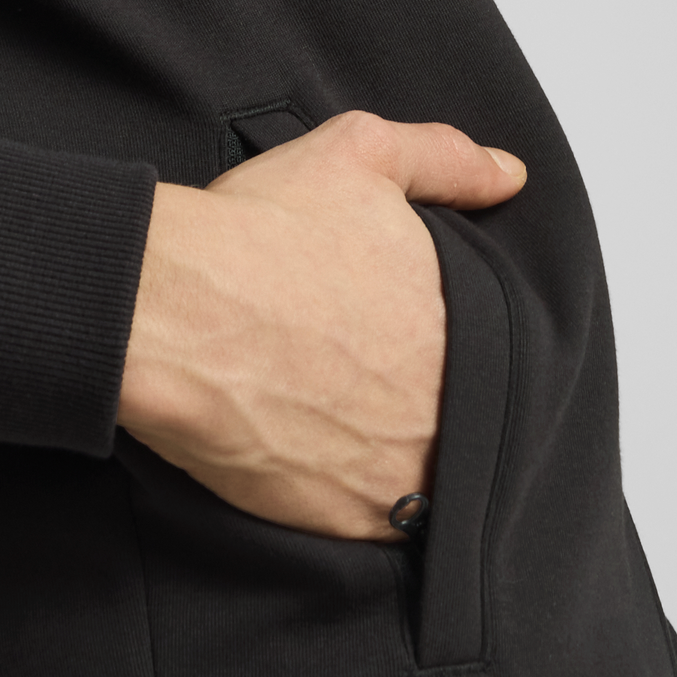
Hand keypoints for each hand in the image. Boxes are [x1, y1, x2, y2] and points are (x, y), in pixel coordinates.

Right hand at [117, 112, 525, 539]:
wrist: (169, 308)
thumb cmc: (254, 235)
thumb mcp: (358, 154)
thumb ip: (443, 159)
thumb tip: (507, 176)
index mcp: (464, 325)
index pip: (485, 346)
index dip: (436, 338)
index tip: (392, 328)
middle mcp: (448, 407)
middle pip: (454, 411)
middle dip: (414, 395)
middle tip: (359, 372)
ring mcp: (402, 473)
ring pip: (417, 474)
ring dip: (387, 452)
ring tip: (334, 419)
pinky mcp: (345, 520)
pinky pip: (367, 521)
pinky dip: (345, 495)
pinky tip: (307, 452)